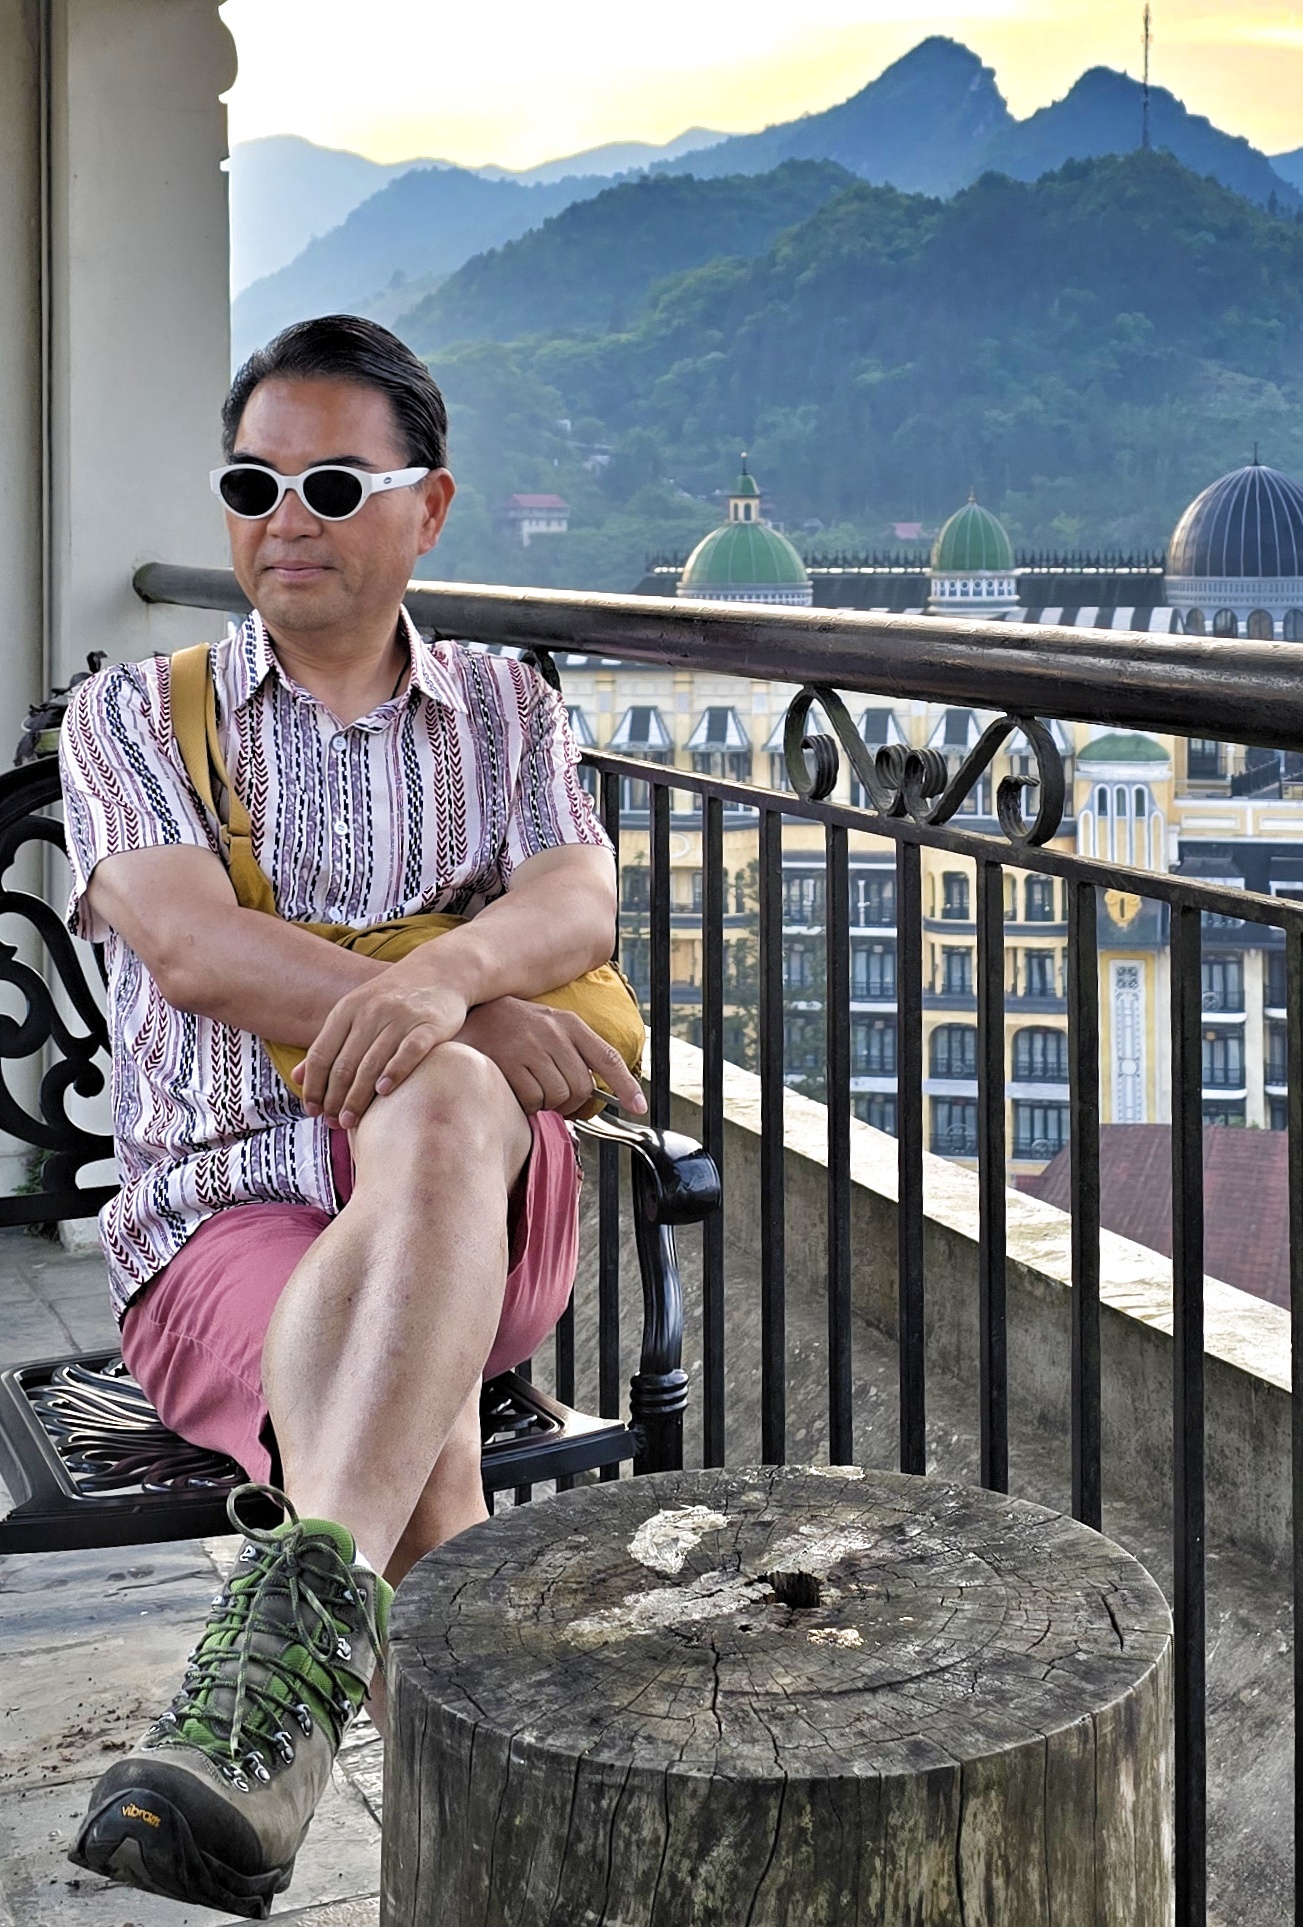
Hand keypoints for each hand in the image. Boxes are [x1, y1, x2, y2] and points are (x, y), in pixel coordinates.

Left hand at [293, 975, 469, 1126]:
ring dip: (358, 1096)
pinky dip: (394, 1073)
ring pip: (372, 1063)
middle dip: (334, 1099)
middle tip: (333, 1123)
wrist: (440, 971)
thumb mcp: (355, 1012)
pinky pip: (409, 1052)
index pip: (321, 1055)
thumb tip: (297, 1077)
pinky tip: (384, 1092)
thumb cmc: (392, 999)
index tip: (312, 1111)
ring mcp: (400, 1017)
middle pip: (344, 1064)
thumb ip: (328, 1044)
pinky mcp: (429, 1025)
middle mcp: (371, 1012)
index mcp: (347, 1010)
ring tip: (351, 1121)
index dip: (313, 1086)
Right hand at [458, 998, 645, 1117]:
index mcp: (569, 1024)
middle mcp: (553, 1032)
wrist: (463, 1014)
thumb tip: (591, 1094)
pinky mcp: (508, 1060)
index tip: (637, 1108)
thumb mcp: (546, 1028)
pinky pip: (532, 1099)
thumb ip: (571, 1053)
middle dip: (572, 1104)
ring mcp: (530, 1045)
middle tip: (554, 1104)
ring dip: (547, 1105)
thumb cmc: (509, 1029)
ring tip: (530, 1092)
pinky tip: (515, 1092)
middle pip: (582, 1087)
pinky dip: (528, 1105)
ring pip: (559, 1095)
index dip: (626, 1086)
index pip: (607, 1058)